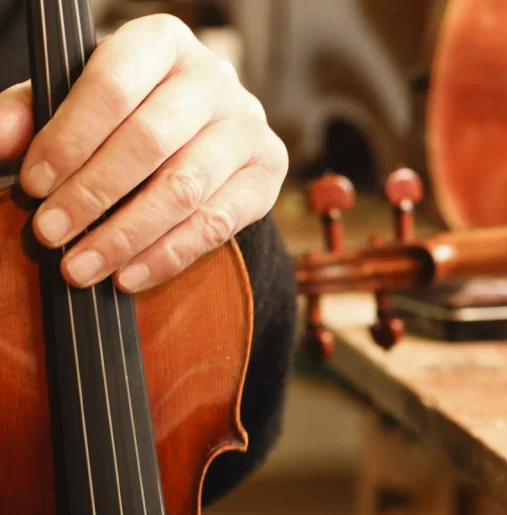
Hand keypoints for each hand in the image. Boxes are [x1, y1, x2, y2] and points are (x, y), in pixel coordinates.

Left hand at [0, 14, 287, 292]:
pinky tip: (129, 275)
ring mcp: (248, 126)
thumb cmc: (130, 112)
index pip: (113, 88)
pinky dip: (169, 255)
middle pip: (150, 142)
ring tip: (82, 267)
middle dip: (92, 194)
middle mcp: (215, 79)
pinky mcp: (268, 171)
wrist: (203, 130)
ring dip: (127, 235)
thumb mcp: (77, 99)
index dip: (70, 139)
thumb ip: (33, 113)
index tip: (34, 184)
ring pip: (185, 189)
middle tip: (50, 233)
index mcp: (162, 42)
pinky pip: (218, 223)